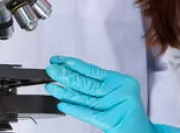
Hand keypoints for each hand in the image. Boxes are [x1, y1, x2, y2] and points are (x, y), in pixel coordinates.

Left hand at [45, 56, 179, 132]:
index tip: (58, 61)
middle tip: (51, 70)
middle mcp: (119, 90)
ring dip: (66, 91)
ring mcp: (117, 104)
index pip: (92, 71)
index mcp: (120, 81)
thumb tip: (70, 80)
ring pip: (85, 97)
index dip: (73, 65)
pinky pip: (89, 113)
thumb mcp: (114, 95)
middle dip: (66, 76)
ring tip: (52, 87)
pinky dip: (74, 109)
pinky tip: (63, 104)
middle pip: (86, 82)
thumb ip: (97, 88)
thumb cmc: (129, 115)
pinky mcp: (112, 119)